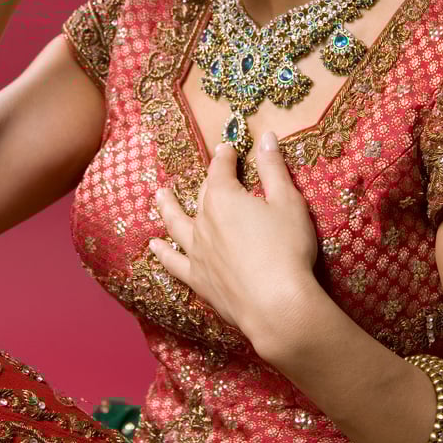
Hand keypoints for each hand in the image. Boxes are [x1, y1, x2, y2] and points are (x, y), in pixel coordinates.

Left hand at [148, 133, 319, 350]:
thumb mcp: (287, 201)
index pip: (220, 169)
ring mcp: (196, 252)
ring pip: (176, 224)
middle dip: (208, 180)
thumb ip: (273, 168)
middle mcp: (203, 222)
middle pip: (202, 195)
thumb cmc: (287, 249)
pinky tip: (154, 247)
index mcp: (224, 198)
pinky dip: (163, 253)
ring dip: (168, 208)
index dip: (225, 156)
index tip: (227, 147)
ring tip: (159, 196)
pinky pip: (173, 262)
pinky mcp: (198, 279)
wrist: (276, 304)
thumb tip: (266, 137)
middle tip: (212, 170)